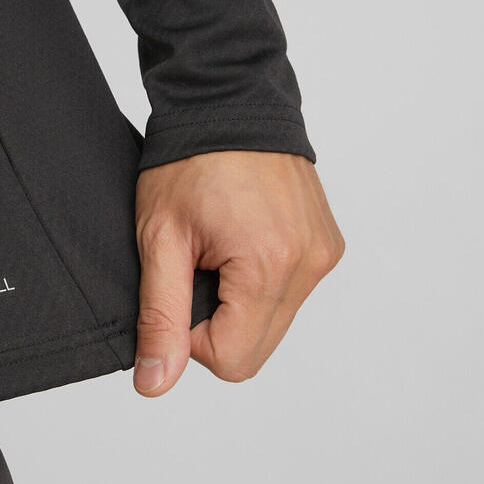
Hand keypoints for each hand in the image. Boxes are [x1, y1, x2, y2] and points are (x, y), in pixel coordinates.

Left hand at [132, 150, 343, 395]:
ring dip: (239, 301)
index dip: (191, 338)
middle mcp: (310, 265)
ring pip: (274, 322)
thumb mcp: (160, 239)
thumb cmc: (188, 161)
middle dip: (216, 320)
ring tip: (218, 246)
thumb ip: (160, 316)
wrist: (226, 101)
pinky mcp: (328, 244)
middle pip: (257, 347)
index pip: (232, 360)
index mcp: (269, 267)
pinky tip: (241, 239)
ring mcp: (323, 254)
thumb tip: (155, 383)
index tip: (176, 286)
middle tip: (194, 264)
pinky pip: (291, 292)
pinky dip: (261, 281)